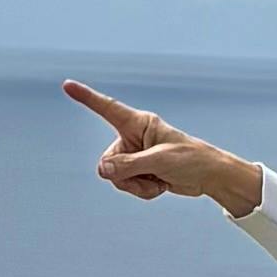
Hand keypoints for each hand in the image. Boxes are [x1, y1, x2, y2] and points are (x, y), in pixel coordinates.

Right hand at [64, 86, 263, 221]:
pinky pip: (127, 185)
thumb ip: (128, 165)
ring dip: (136, 185)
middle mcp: (133, 137)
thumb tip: (102, 170)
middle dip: (125, 174)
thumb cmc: (190, 159)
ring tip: (158, 180)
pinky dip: (143, 190)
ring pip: (116, 176)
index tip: (68, 85)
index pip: (108, 109)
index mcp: (139, 123)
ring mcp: (135, 155)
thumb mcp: (159, 161)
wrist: (209, 176)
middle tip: (150, 174)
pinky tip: (160, 184)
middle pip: (109, 161)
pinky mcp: (139, 170)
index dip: (87, 97)